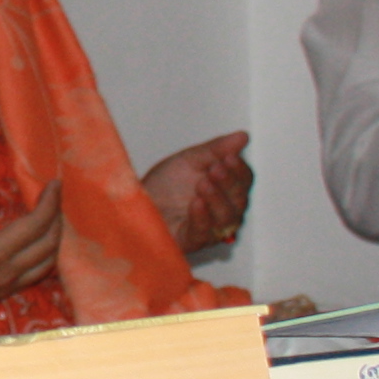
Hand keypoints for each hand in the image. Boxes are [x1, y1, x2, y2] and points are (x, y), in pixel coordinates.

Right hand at [0, 171, 63, 329]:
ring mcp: (2, 289)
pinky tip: (36, 244)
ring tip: (51, 219)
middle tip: (54, 198)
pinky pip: (33, 277)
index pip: (34, 226)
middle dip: (57, 219)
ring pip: (46, 265)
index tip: (54, 184)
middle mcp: (2, 274)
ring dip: (53, 241)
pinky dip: (43, 258)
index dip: (49, 203)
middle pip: (48, 246)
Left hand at [139, 130, 253, 254]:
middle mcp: (223, 211)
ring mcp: (210, 228)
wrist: (134, 202)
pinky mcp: (191, 241)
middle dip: (229, 183)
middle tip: (215, 169)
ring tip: (203, 183)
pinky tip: (196, 203)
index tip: (228, 157)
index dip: (239, 169)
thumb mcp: (189, 160)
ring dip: (217, 198)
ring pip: (227, 218)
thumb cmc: (165, 184)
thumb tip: (243, 136)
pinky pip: (203, 232)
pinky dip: (202, 217)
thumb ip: (215, 149)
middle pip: (240, 199)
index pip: (244, 181)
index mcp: (226, 190)